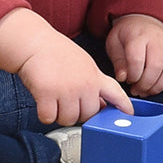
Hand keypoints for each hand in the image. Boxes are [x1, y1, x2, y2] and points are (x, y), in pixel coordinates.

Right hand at [17, 31, 133, 125]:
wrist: (34, 42)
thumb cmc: (55, 51)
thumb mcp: (84, 63)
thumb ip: (93, 83)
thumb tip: (100, 105)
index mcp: (94, 76)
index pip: (116, 93)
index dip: (123, 105)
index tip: (129, 114)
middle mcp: (84, 84)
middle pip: (88, 115)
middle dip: (77, 113)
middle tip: (67, 101)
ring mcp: (66, 90)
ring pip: (68, 120)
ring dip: (59, 114)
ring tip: (54, 99)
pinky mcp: (47, 94)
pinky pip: (49, 118)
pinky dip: (45, 114)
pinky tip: (44, 101)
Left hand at [106, 14, 162, 97]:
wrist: (144, 21)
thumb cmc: (128, 35)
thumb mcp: (114, 43)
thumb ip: (118, 61)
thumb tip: (122, 78)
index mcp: (139, 36)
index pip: (137, 60)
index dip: (132, 76)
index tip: (127, 80)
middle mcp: (158, 40)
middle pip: (156, 67)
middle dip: (145, 84)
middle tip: (137, 89)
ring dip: (157, 87)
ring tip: (146, 90)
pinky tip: (160, 86)